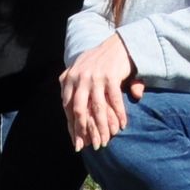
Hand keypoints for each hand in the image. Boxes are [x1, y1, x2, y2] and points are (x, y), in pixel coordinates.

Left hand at [59, 34, 140, 151]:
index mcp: (69, 78)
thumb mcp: (82, 74)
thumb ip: (78, 94)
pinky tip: (122, 126)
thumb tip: (78, 119)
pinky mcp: (111, 76)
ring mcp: (95, 77)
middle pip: (79, 110)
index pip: (67, 107)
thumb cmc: (99, 62)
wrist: (118, 44)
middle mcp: (79, 77)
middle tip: (89, 146)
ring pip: (97, 109)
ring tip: (107, 141)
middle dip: (83, 131)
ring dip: (102, 128)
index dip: (72, 126)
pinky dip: (119, 115)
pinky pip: (114, 101)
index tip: (77, 142)